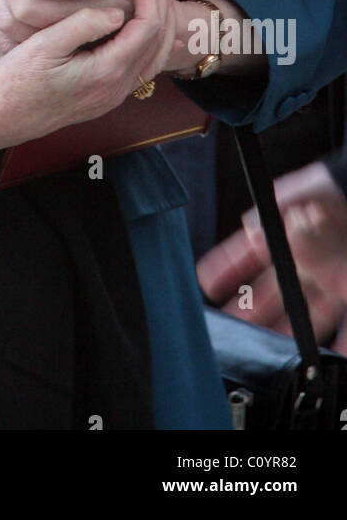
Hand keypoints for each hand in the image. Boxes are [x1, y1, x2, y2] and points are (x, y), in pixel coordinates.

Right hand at [0, 0, 180, 156]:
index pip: (147, 24)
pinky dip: (150, 41)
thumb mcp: (44, 45)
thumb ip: (84, 25)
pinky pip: (142, 66)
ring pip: (155, 53)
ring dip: (157, 17)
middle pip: (159, 37)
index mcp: (107, 72)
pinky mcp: (105, 96)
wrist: (1, 120)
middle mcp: (117, 88)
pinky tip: (150, 30)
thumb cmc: (16, 83)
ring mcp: (113, 95)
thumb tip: (118, 12)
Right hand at [197, 160, 346, 345]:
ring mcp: (323, 275)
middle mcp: (300, 258)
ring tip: (271, 348)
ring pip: (301, 310)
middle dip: (248, 309)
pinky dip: (340, 341)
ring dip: (286, 330)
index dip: (225, 268)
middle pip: (270, 290)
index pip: (246, 254)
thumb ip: (275, 215)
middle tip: (232, 324)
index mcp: (281, 234)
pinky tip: (332, 352)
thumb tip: (252, 230)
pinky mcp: (344, 286)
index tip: (207, 282)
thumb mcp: (299, 196)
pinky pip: (341, 320)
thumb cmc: (328, 187)